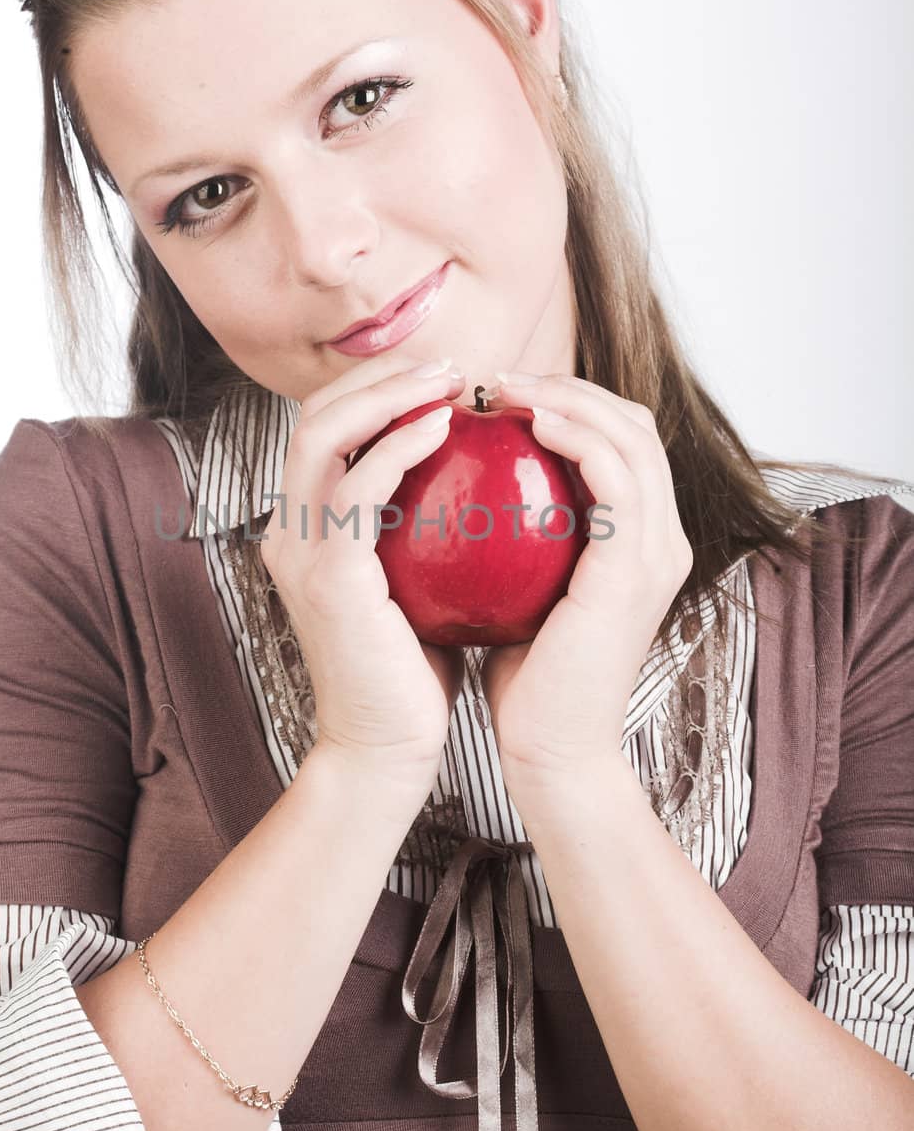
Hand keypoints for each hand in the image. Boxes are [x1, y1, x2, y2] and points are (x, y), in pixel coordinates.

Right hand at [257, 349, 468, 803]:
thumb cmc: (414, 675)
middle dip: (378, 374)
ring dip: (389, 395)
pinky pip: (358, 489)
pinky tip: (445, 428)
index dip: (376, 390)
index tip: (444, 380)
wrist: (385, 751)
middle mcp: (290, 533)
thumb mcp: (417, 587)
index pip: (326, 432)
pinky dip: (396, 446)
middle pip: (313, 416)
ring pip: (325, 436)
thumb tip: (482, 482)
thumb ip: (425, 534)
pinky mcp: (328, 577)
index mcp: (307, 532)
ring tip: (451, 382)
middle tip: (452, 365)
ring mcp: (300, 552)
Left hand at [479, 372, 693, 775]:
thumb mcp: (522, 592)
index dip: (568, 404)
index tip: (496, 399)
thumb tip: (465, 493)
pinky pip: (614, 474)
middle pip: (634, 424)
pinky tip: (524, 423)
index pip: (620, 443)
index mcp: (642, 544)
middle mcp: (664, 539)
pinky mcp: (636, 567)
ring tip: (501, 388)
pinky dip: (574, 434)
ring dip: (566, 396)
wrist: (549, 751)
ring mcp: (657, 552)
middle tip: (494, 380)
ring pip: (630, 434)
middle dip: (567, 385)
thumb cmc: (524, 681)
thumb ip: (520, 542)